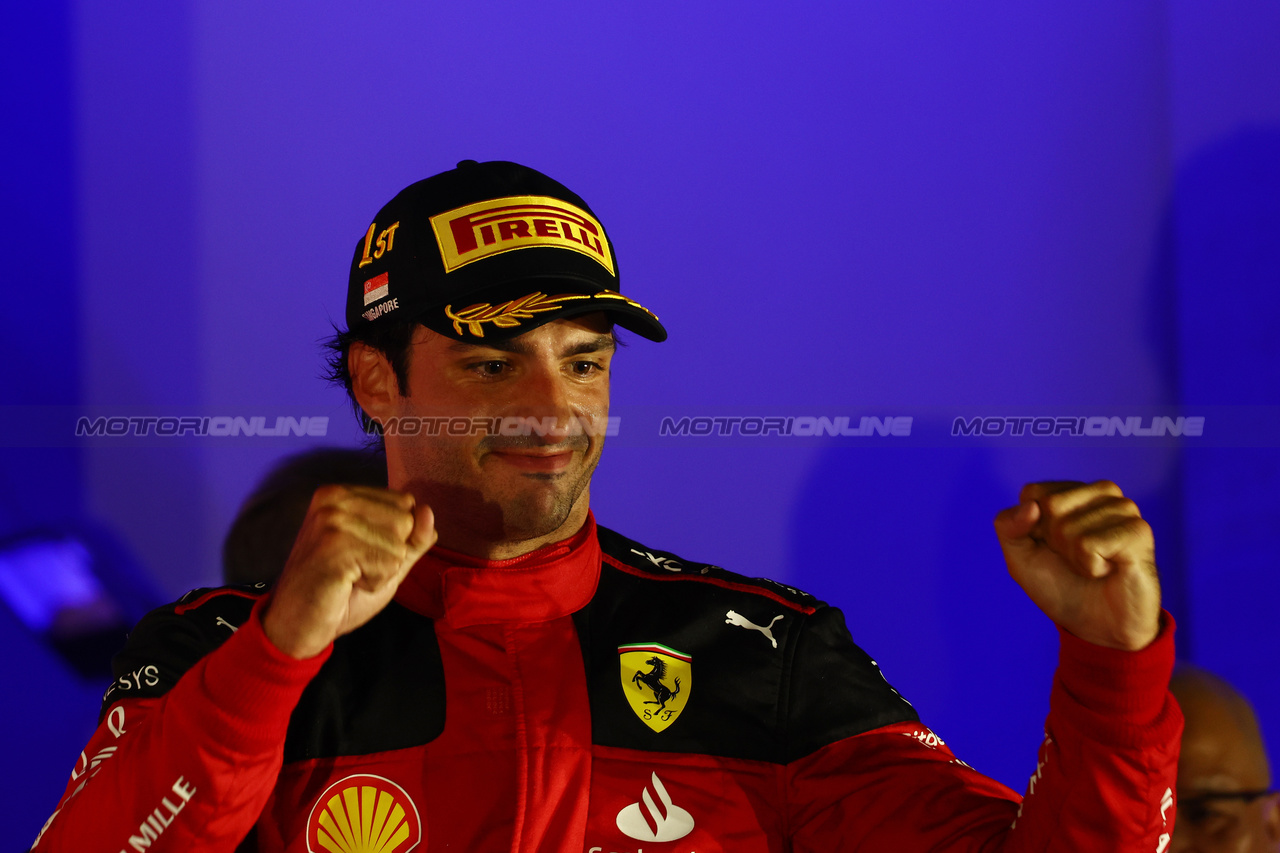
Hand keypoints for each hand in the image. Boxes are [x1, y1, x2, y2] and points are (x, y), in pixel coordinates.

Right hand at [262, 485, 436, 658]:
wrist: (296, 626)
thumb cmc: (340, 592)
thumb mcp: (387, 561)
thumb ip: (413, 538)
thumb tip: (428, 511)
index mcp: (342, 493)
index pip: (405, 504)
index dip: (394, 539)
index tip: (359, 554)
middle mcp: (334, 498)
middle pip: (406, 520)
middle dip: (389, 555)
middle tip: (352, 569)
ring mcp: (332, 520)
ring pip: (399, 545)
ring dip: (381, 572)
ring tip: (348, 577)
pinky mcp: (334, 546)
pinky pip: (388, 564)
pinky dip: (374, 583)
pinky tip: (344, 585)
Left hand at [993, 480, 1160, 650]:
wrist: (1098, 629)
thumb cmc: (1061, 587)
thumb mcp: (1020, 558)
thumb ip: (1008, 526)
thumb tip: (1031, 506)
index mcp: (1073, 491)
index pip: (1032, 493)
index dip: (1031, 528)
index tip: (1051, 546)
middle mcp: (1101, 493)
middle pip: (1050, 505)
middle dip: (1054, 541)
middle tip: (1075, 558)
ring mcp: (1123, 509)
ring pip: (1069, 527)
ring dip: (1074, 556)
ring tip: (1093, 565)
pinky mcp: (1138, 531)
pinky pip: (1089, 544)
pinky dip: (1090, 566)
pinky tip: (1107, 570)